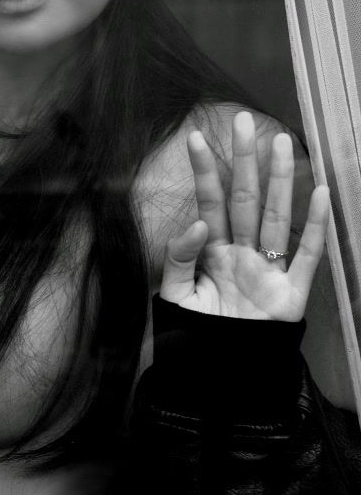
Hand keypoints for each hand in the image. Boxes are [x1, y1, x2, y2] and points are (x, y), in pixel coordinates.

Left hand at [160, 111, 329, 320]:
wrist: (220, 372)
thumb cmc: (197, 334)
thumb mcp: (176, 296)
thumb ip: (179, 259)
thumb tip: (197, 223)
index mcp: (212, 253)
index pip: (208, 203)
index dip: (203, 172)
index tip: (195, 137)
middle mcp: (242, 252)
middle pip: (244, 199)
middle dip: (243, 161)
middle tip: (244, 122)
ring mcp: (268, 269)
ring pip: (276, 217)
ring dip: (278, 181)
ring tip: (280, 144)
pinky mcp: (291, 292)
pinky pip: (307, 255)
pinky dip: (316, 225)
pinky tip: (320, 193)